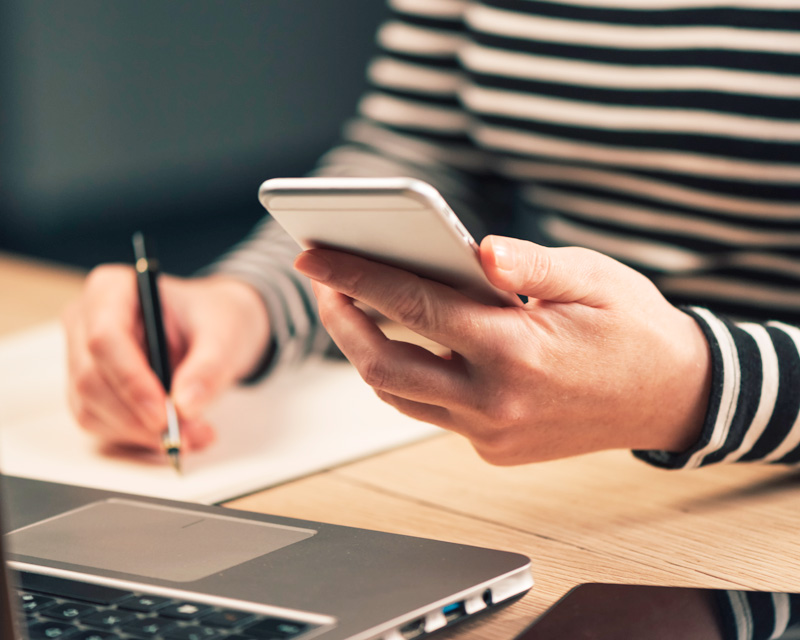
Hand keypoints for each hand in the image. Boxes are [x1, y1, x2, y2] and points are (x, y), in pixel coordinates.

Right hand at [62, 265, 269, 450]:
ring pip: (92, 409)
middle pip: (92, 380)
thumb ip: (210, 366)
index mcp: (111, 289)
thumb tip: (186, 405)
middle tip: (189, 435)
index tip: (165, 415)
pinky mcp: (91, 391)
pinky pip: (102, 424)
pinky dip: (138, 439)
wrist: (214, 329)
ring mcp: (82, 358)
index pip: (104, 339)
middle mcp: (86, 322)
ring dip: (141, 434)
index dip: (131, 382)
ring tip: (194, 435)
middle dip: (140, 417)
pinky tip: (176, 435)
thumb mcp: (225, 333)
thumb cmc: (214, 318)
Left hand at [294, 236, 711, 464]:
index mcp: (515, 350)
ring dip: (366, 352)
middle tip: (323, 282)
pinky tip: (409, 344)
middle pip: (382, 365)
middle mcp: (494, 401)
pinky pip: (431, 413)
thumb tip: (478, 249)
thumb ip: (529, 264)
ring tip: (355, 310)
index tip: (313, 255)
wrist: (672, 396)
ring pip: (399, 395)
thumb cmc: (633, 328)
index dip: (354, 276)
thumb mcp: (593, 277)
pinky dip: (408, 378)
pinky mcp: (495, 449)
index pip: (411, 305)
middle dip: (341, 320)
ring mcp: (491, 434)